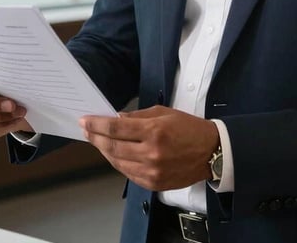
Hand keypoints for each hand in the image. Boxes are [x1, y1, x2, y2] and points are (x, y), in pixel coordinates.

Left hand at [79, 105, 218, 190]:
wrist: (211, 152)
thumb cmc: (188, 127)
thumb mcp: (164, 113)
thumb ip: (138, 117)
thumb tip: (116, 119)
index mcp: (154, 132)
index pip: (116, 128)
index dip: (97, 125)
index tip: (85, 121)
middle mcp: (151, 153)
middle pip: (113, 147)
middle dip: (96, 138)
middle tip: (86, 130)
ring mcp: (152, 171)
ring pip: (118, 162)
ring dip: (104, 151)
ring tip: (97, 141)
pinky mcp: (154, 184)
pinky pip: (128, 174)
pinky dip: (118, 163)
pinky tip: (113, 154)